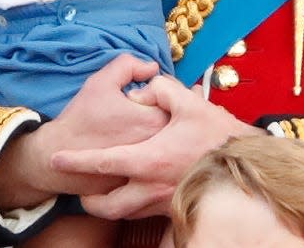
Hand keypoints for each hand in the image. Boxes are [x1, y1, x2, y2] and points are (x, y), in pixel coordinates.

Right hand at [0, 55, 168, 206]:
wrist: (54, 156)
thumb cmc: (80, 118)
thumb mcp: (102, 81)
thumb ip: (130, 65)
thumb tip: (153, 67)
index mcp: (154, 121)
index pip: (176, 100)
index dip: (161, 93)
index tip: (144, 95)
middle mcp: (158, 148)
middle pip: (175, 123)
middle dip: (164, 112)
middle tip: (142, 110)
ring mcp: (150, 168)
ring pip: (165, 144)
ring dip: (160, 134)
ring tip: (135, 127)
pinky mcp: (138, 182)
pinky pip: (152, 163)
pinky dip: (148, 153)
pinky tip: (131, 145)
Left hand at [51, 74, 261, 218]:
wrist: (247, 164)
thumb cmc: (218, 135)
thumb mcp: (189, 102)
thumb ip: (160, 88)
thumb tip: (144, 89)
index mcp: (149, 159)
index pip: (103, 163)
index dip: (76, 161)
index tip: (57, 159)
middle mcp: (151, 187)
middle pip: (106, 206)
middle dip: (90, 200)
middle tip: (84, 190)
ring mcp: (163, 202)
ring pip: (124, 214)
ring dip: (111, 205)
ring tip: (108, 192)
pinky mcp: (176, 210)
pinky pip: (146, 215)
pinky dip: (136, 206)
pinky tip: (142, 193)